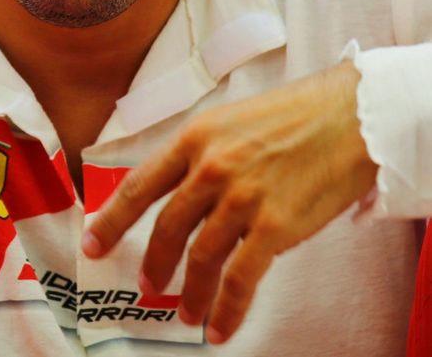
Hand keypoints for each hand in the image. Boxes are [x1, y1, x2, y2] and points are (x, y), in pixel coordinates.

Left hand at [83, 62, 376, 344]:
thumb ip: (200, 154)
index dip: (112, 219)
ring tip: (186, 313)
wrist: (348, 117)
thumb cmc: (292, 115)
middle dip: (153, 264)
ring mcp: (241, 198)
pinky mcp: (274, 227)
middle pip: (167, 228)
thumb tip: (178, 193)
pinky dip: (227, 310)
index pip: (140, 185)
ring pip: (200, 259)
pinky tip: (220, 328)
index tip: (94, 243)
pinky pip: (240, 280)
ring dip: (190, 293)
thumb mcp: (229, 120)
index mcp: (195, 137)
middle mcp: (211, 168)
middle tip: (147, 286)